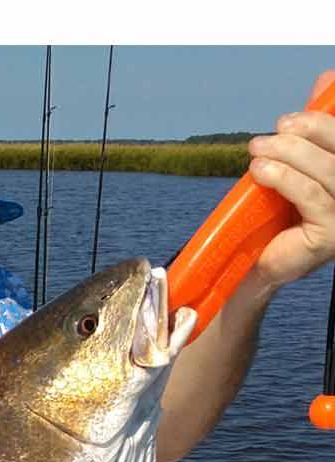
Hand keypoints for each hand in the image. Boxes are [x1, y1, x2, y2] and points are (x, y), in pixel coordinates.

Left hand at [245, 70, 334, 295]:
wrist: (256, 262)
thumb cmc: (280, 210)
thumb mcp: (297, 164)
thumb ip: (313, 128)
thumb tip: (328, 77)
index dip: (331, 115)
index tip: (306, 102)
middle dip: (312, 128)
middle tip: (278, 125)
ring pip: (327, 170)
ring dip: (289, 153)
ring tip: (257, 149)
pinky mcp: (330, 235)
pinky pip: (312, 196)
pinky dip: (285, 178)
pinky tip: (260, 171)